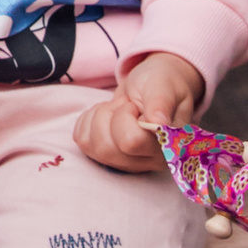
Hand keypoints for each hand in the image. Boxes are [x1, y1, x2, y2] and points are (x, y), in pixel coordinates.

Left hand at [75, 52, 206, 173]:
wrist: (149, 87)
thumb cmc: (161, 85)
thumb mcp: (164, 86)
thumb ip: (161, 103)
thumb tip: (159, 123)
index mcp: (166, 148)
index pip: (131, 142)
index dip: (125, 117)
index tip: (136, 106)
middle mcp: (146, 162)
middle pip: (106, 147)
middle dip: (111, 114)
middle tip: (128, 105)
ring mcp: (124, 162)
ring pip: (91, 145)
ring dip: (100, 116)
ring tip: (119, 109)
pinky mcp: (106, 157)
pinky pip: (82, 140)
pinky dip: (88, 120)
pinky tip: (108, 115)